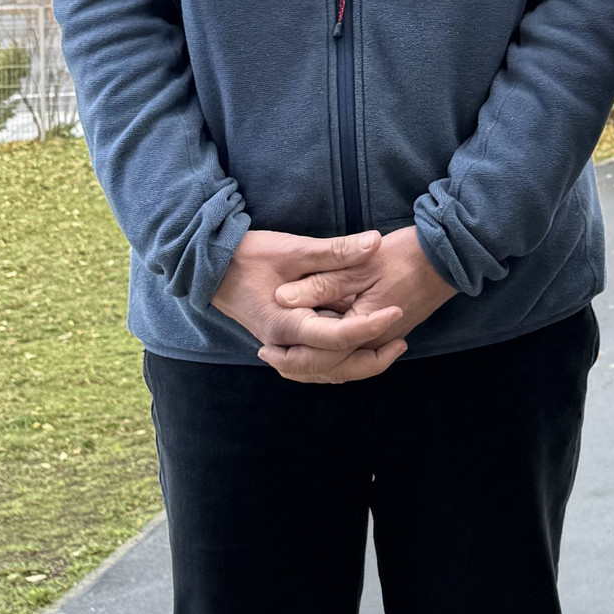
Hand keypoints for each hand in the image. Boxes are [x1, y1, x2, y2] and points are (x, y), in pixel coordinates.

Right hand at [211, 227, 407, 384]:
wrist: (212, 267)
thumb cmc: (249, 255)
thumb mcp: (294, 248)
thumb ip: (336, 250)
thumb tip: (375, 243)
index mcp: (286, 324)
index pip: (336, 337)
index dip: (370, 326)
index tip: (397, 310)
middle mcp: (283, 344)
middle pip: (332, 366)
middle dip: (370, 359)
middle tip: (402, 341)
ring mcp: (281, 346)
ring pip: (323, 370)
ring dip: (356, 364)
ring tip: (389, 347)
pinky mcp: (284, 342)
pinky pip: (314, 362)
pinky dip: (338, 360)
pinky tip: (360, 347)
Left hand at [267, 226, 456, 383]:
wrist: (448, 254)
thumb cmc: (406, 254)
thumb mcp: (360, 263)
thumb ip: (322, 282)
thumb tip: (282, 297)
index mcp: (365, 326)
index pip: (321, 354)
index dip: (290, 355)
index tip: (266, 349)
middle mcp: (375, 341)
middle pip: (331, 368)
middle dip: (298, 367)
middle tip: (268, 356)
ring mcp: (384, 339)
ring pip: (343, 365)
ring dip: (314, 365)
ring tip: (284, 356)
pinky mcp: (388, 332)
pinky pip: (354, 355)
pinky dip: (332, 356)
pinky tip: (317, 343)